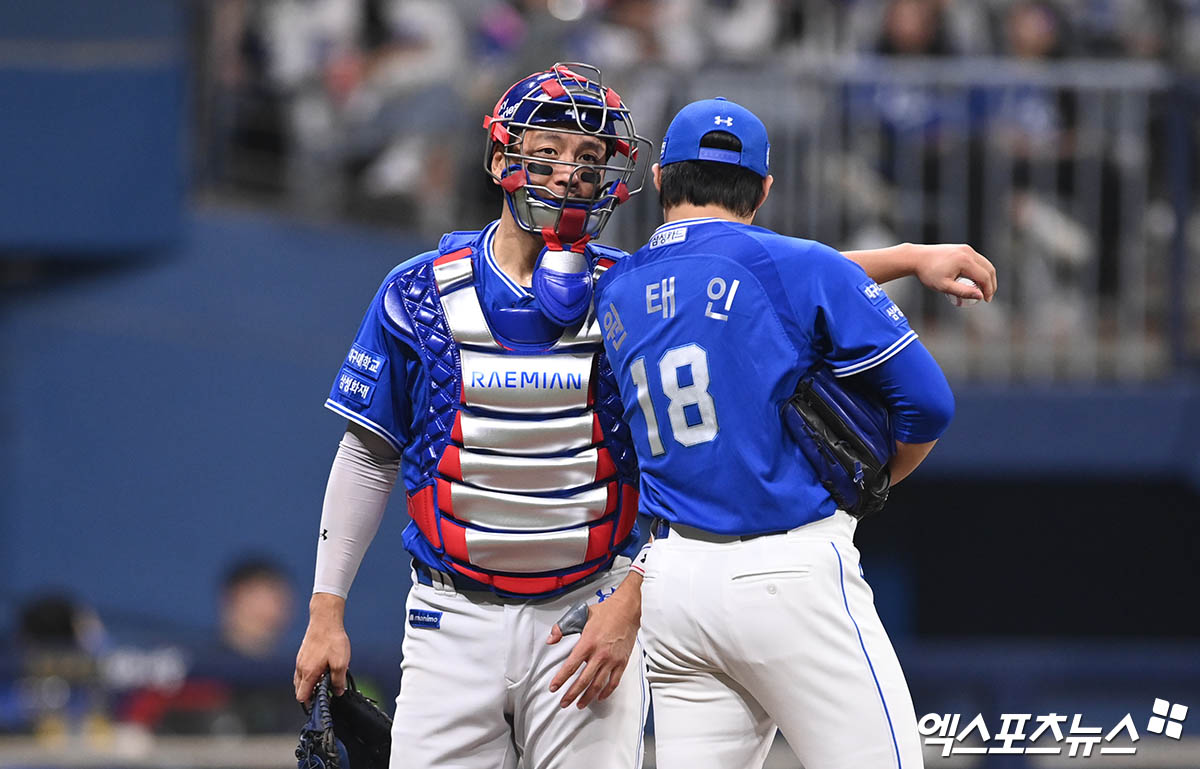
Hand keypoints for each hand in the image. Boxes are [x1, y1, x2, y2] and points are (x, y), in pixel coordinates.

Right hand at [294, 593, 350, 702]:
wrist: (325, 620)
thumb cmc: (332, 640)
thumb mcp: (341, 663)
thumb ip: (338, 681)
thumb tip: (338, 692)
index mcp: (308, 673)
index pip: (302, 697)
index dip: (311, 704)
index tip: (321, 704)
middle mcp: (300, 669)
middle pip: (299, 691)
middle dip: (310, 695)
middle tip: (324, 694)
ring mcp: (300, 661)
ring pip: (300, 681)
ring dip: (309, 685)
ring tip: (324, 682)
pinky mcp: (303, 654)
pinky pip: (302, 671)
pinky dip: (309, 675)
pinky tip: (321, 670)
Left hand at [546, 576, 641, 708]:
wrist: (627, 610)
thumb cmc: (605, 612)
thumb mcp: (580, 615)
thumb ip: (562, 628)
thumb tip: (550, 639)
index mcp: (588, 643)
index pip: (571, 666)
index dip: (560, 679)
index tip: (554, 688)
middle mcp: (600, 654)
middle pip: (583, 680)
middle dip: (571, 694)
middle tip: (564, 703)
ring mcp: (612, 660)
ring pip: (598, 685)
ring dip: (587, 697)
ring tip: (579, 704)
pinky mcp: (622, 662)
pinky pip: (613, 682)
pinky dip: (606, 692)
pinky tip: (599, 697)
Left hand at [911, 244, 996, 301]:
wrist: (916, 258)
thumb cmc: (928, 273)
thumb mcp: (944, 286)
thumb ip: (963, 291)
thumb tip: (980, 296)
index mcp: (965, 261)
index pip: (985, 277)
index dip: (989, 290)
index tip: (986, 300)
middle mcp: (968, 252)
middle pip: (989, 269)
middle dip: (991, 284)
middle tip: (988, 296)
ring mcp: (966, 248)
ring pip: (984, 263)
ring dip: (987, 276)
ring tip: (983, 290)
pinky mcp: (963, 248)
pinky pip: (977, 260)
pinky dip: (980, 270)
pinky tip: (976, 280)